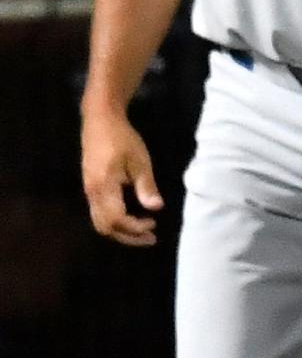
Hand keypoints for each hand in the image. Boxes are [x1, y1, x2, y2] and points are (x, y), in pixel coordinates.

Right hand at [81, 110, 163, 245]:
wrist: (99, 120)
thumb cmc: (122, 138)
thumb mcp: (139, 160)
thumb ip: (146, 186)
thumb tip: (156, 208)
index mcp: (104, 186)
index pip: (117, 220)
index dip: (135, 228)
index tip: (153, 223)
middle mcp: (92, 193)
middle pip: (105, 227)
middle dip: (128, 237)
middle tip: (151, 238)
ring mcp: (88, 191)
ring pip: (100, 223)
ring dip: (121, 232)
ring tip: (142, 232)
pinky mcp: (89, 188)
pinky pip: (99, 214)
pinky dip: (115, 222)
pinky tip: (131, 219)